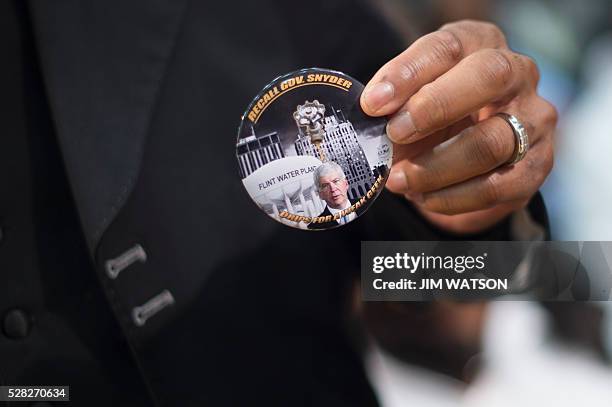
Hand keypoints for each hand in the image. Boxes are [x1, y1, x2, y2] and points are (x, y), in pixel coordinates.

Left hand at [360, 20, 556, 233]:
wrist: (467, 151)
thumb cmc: (432, 115)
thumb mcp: (410, 99)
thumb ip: (393, 102)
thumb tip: (372, 113)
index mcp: (479, 44)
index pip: (447, 47)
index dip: (407, 74)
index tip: (373, 103)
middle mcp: (517, 73)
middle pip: (489, 77)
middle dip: (434, 108)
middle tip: (394, 135)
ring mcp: (534, 119)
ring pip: (492, 141)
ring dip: (435, 167)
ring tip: (398, 180)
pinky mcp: (536, 164)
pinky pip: (497, 186)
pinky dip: (454, 198)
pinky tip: (424, 197)